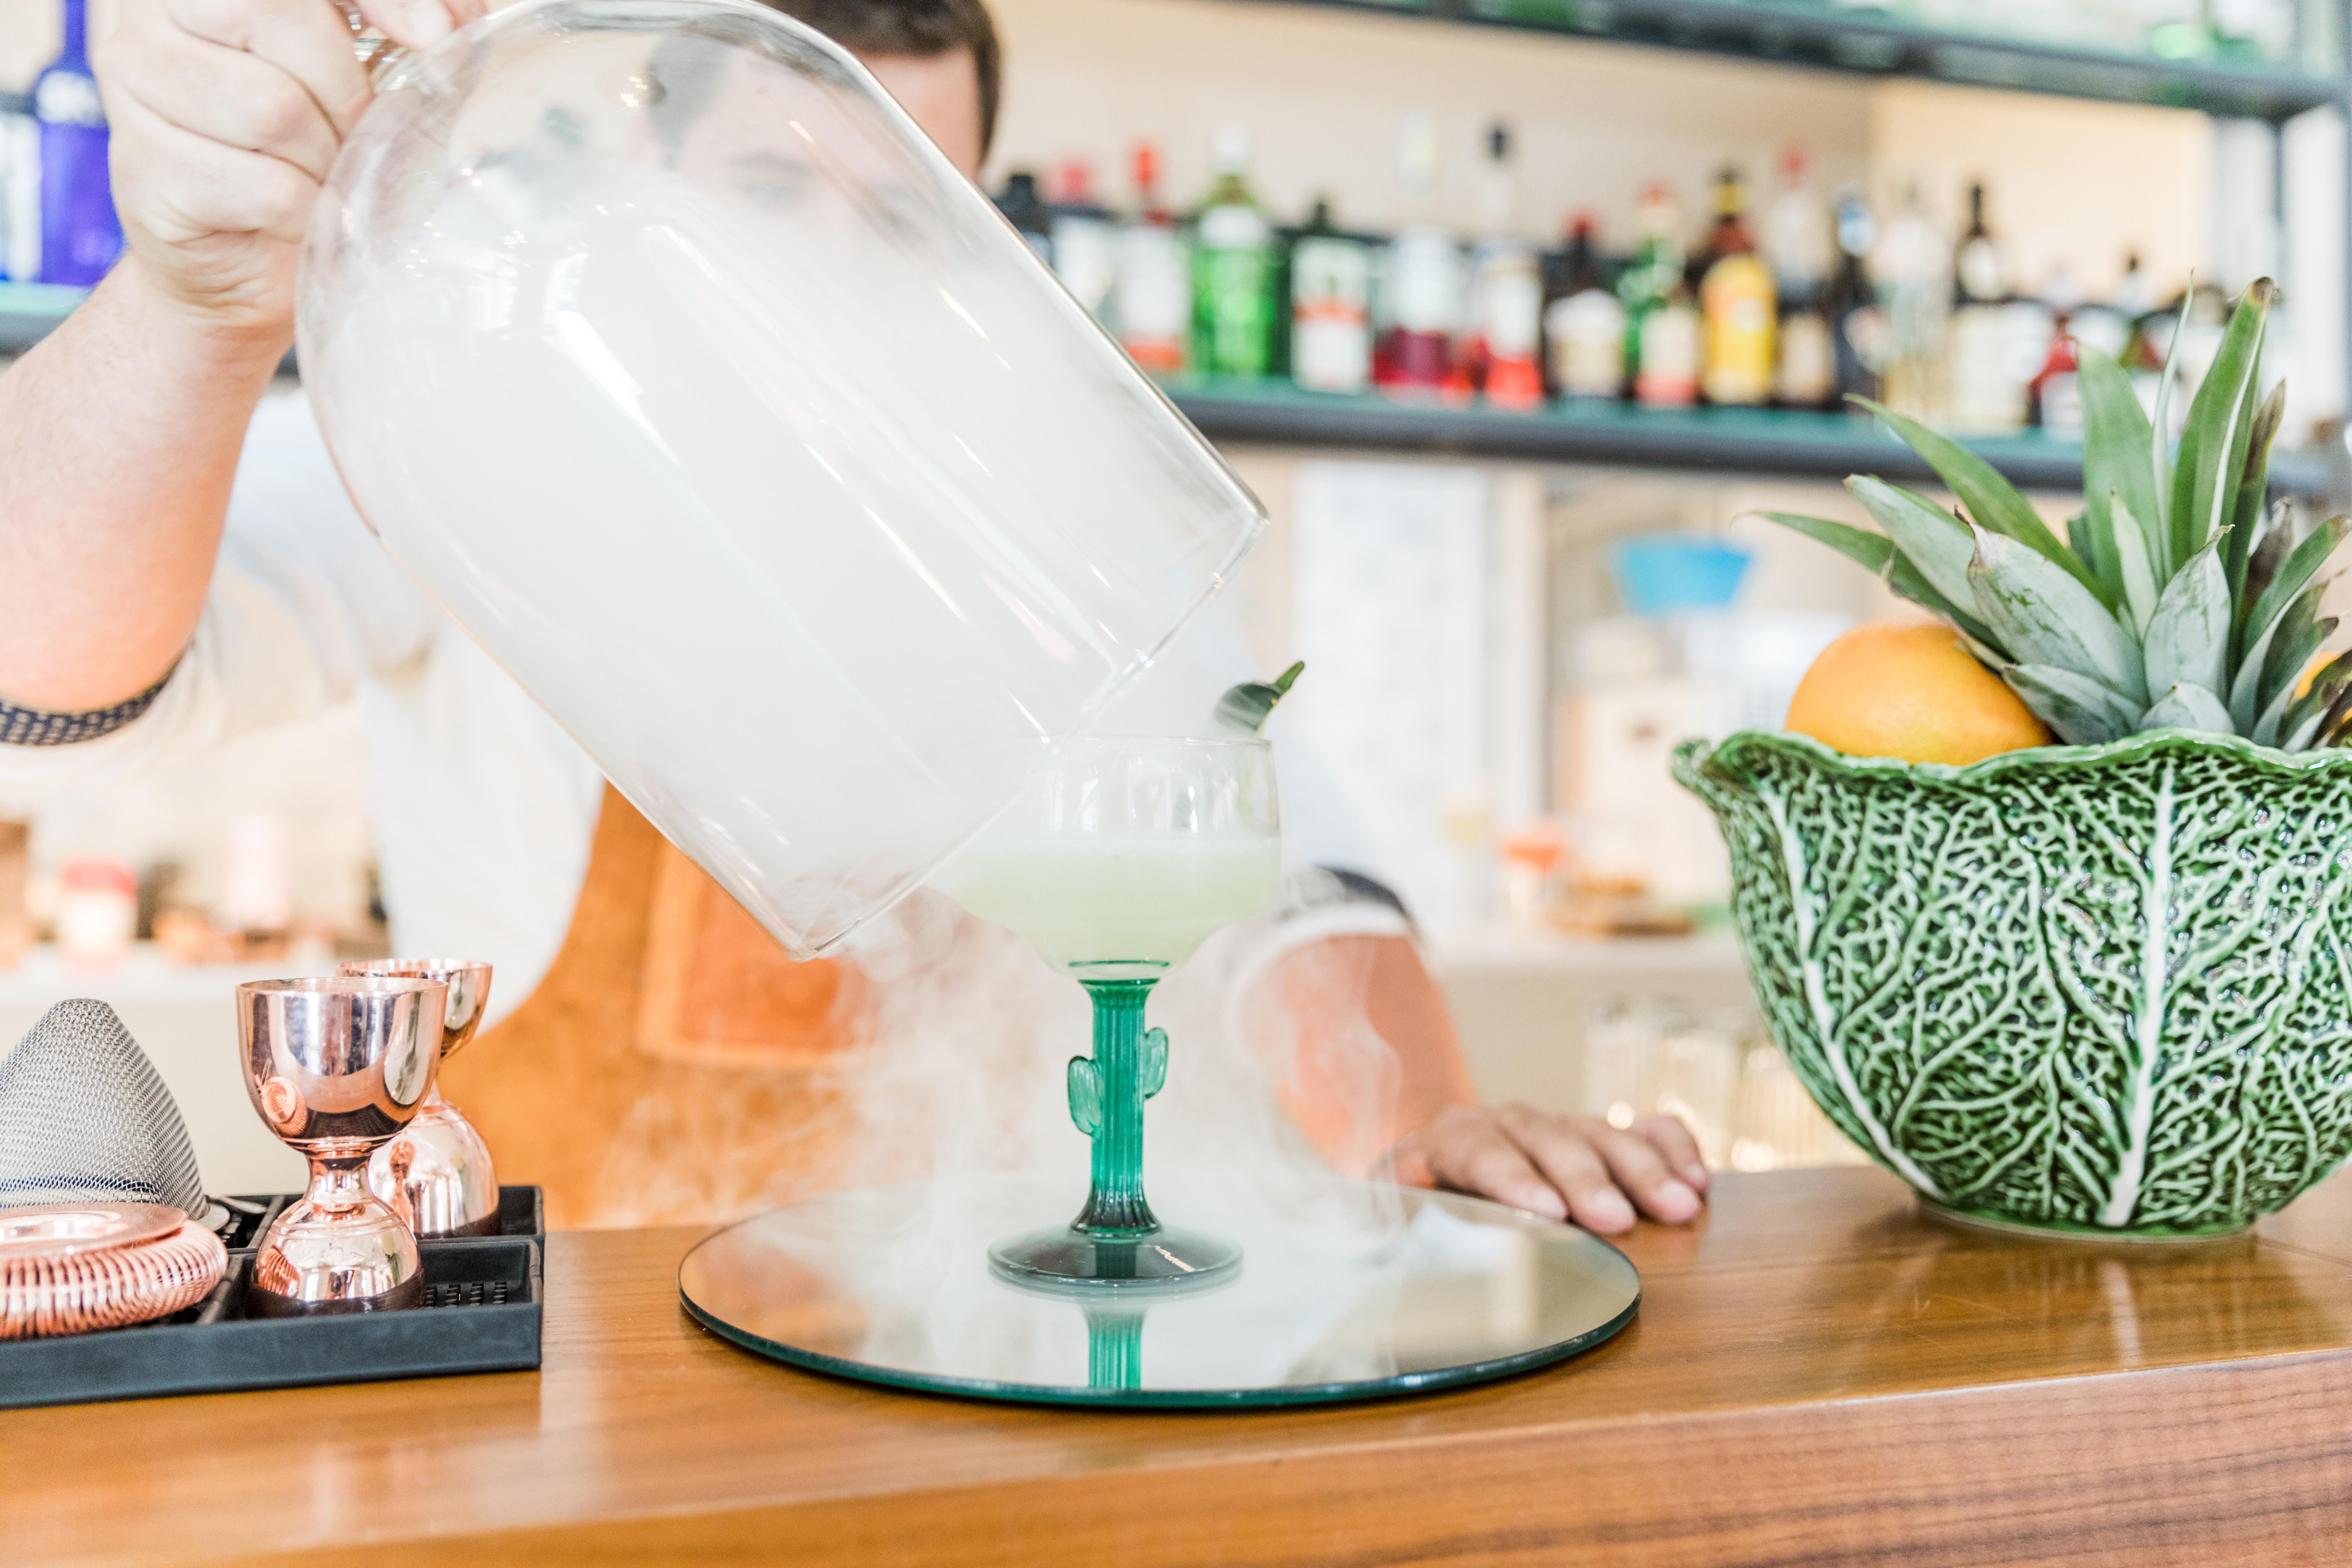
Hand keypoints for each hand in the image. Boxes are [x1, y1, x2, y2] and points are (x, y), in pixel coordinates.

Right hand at [97, 0, 482, 337]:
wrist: (242, 260)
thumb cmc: (307, 153)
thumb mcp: (366, 80)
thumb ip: (410, 33)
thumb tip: (452, 24)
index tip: (431, 34)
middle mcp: (151, 18)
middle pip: (273, 13)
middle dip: (344, 85)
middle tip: (354, 129)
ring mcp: (134, 86)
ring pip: (270, 106)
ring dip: (323, 155)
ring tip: (319, 171)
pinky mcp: (145, 167)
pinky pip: (264, 187)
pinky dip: (304, 211)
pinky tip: (293, 213)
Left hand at [1386, 1105, 1707, 1233]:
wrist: (1430, 1173)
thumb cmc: (1411, 1208)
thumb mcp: (1385, 1218)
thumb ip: (1384, 1232)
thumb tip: (1377, 1254)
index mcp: (1448, 1139)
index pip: (1478, 1150)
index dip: (1513, 1178)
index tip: (1547, 1212)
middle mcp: (1506, 1123)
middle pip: (1549, 1139)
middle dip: (1586, 1178)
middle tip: (1619, 1219)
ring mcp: (1557, 1127)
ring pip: (1599, 1134)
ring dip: (1642, 1169)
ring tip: (1681, 1206)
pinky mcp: (1596, 1138)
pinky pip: (1641, 1129)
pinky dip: (1671, 1147)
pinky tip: (1697, 1179)